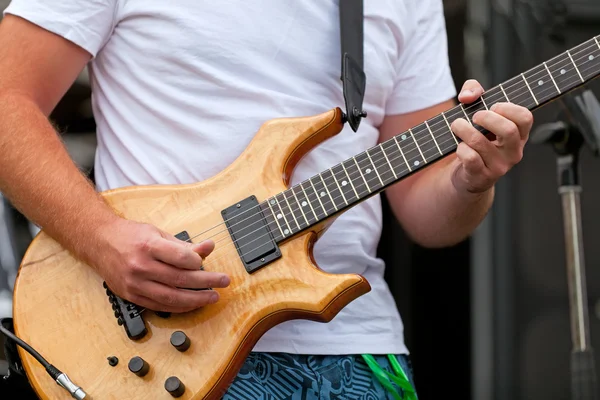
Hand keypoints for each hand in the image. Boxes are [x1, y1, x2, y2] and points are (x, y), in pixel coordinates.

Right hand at [89, 217, 229, 312]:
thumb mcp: (158, 233)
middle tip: (223, 282)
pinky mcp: (132, 296)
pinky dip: (179, 307)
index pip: (181, 258)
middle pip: (180, 279)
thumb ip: (184, 244)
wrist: (99, 242)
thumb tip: (209, 246)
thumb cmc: (131, 236)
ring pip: (172, 297)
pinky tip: (193, 303)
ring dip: (196, 299)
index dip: (198, 262)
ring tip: (212, 297)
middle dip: (206, 282)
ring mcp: (135, 284)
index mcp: (148, 246)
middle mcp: (141, 266)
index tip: (205, 263)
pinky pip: (160, 306)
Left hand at [450, 79, 532, 193]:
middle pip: (509, 130)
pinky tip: (460, 146)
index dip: (508, 108)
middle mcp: (513, 151)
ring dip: (464, 130)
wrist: (467, 175)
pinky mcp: (482, 176)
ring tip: (457, 125)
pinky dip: (461, 148)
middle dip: (487, 118)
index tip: (493, 107)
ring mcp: (499, 166)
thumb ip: (474, 92)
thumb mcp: (478, 112)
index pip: (525, 118)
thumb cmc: (476, 139)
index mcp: (519, 135)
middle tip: (475, 116)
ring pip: (482, 143)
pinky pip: (471, 158)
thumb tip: (468, 96)